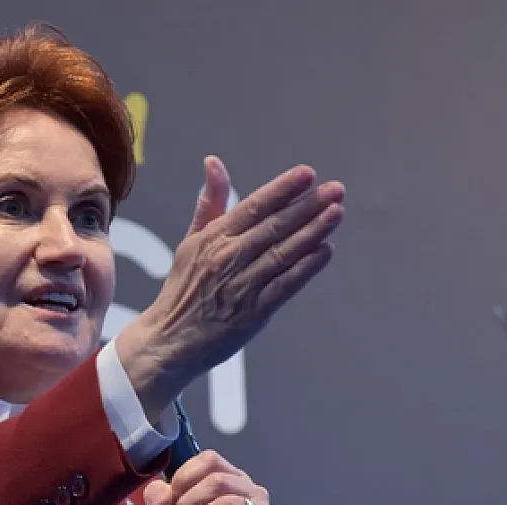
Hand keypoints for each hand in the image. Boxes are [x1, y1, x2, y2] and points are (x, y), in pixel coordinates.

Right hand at [116, 156, 344, 418]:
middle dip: (308, 206)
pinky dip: (306, 268)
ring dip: (313, 232)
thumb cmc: (183, 289)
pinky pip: (284, 286)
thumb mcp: (190, 242)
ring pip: (283, 254)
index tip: (307, 174)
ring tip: (336, 213)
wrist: (169, 340)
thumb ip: (209, 203)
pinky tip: (325, 251)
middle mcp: (227, 259)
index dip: (282, 189)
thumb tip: (214, 162)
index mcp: (212, 239)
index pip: (253, 206)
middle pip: (274, 227)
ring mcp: (240, 286)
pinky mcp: (252, 314)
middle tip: (335, 190)